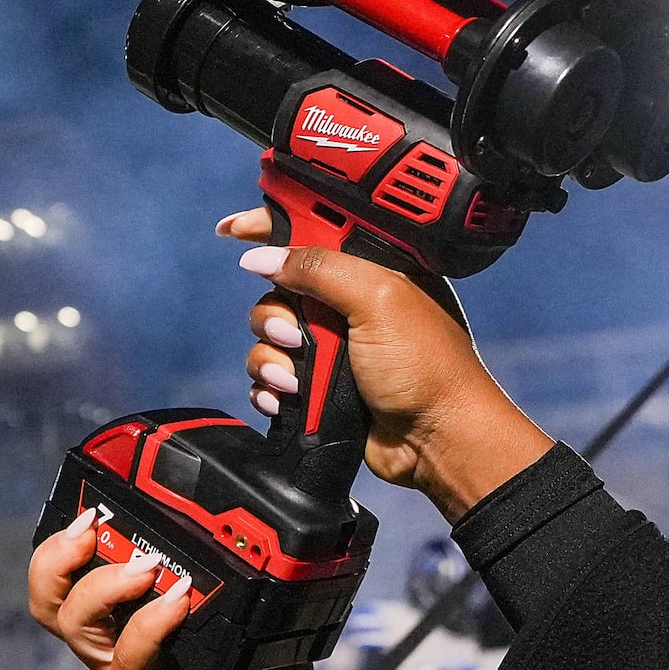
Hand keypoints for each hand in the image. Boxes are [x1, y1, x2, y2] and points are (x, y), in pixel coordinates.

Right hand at [27, 511, 314, 669]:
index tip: (94, 498)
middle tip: (92, 524)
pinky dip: (147, 627)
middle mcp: (112, 638)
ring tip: (146, 566)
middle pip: (50, 594)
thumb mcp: (253, 605)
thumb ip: (244, 564)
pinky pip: (125, 662)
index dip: (69, 535)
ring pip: (73, 622)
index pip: (75, 568)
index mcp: (128, 609)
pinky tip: (177, 604)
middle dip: (58, 554)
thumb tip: (266, 517)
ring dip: (104, 584)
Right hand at [222, 211, 553, 519]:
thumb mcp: (378, 299)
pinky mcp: (320, 386)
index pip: (311, 235)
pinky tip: (288, 397)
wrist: (436, 440)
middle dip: (273, 315)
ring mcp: (333, 348)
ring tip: (297, 379)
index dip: (270, 229)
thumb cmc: (425, 367)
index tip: (233, 230)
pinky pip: (270, 378)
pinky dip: (270, 388)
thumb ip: (320, 268)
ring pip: (268, 337)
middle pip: (278, 291)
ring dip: (272, 358)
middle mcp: (349, 306)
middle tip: (295, 337)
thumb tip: (262, 256)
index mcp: (370, 273)